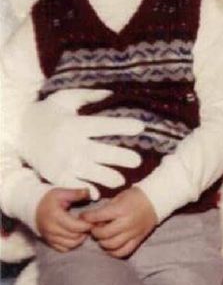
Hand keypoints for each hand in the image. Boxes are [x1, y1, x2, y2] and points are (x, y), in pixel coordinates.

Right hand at [20, 89, 143, 199]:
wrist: (18, 131)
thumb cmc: (48, 112)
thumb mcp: (66, 98)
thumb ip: (89, 95)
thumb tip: (112, 92)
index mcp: (76, 125)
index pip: (105, 126)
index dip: (124, 126)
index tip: (141, 127)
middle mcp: (71, 145)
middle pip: (103, 153)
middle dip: (123, 158)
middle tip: (138, 161)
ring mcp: (64, 163)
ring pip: (93, 174)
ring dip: (110, 178)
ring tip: (122, 179)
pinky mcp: (57, 176)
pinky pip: (76, 187)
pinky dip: (88, 191)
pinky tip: (99, 192)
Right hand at [36, 188, 91, 251]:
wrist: (33, 208)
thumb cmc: (49, 199)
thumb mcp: (62, 192)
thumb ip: (76, 193)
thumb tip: (89, 192)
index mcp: (55, 216)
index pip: (76, 226)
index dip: (87, 225)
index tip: (94, 220)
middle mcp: (51, 229)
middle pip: (74, 236)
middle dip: (85, 231)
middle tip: (91, 225)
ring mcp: (49, 237)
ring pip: (70, 245)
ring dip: (80, 239)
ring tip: (85, 230)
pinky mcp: (49, 242)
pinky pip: (63, 249)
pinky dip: (72, 244)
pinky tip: (76, 236)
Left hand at [81, 187, 156, 257]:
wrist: (156, 200)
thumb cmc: (135, 196)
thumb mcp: (119, 197)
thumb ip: (105, 209)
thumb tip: (91, 219)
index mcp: (121, 209)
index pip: (98, 217)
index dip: (87, 217)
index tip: (83, 217)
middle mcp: (127, 222)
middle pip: (103, 234)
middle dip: (95, 231)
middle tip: (94, 228)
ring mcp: (133, 233)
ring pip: (112, 245)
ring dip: (103, 242)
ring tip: (102, 236)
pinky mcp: (138, 240)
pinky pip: (123, 252)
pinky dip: (113, 252)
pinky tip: (110, 246)